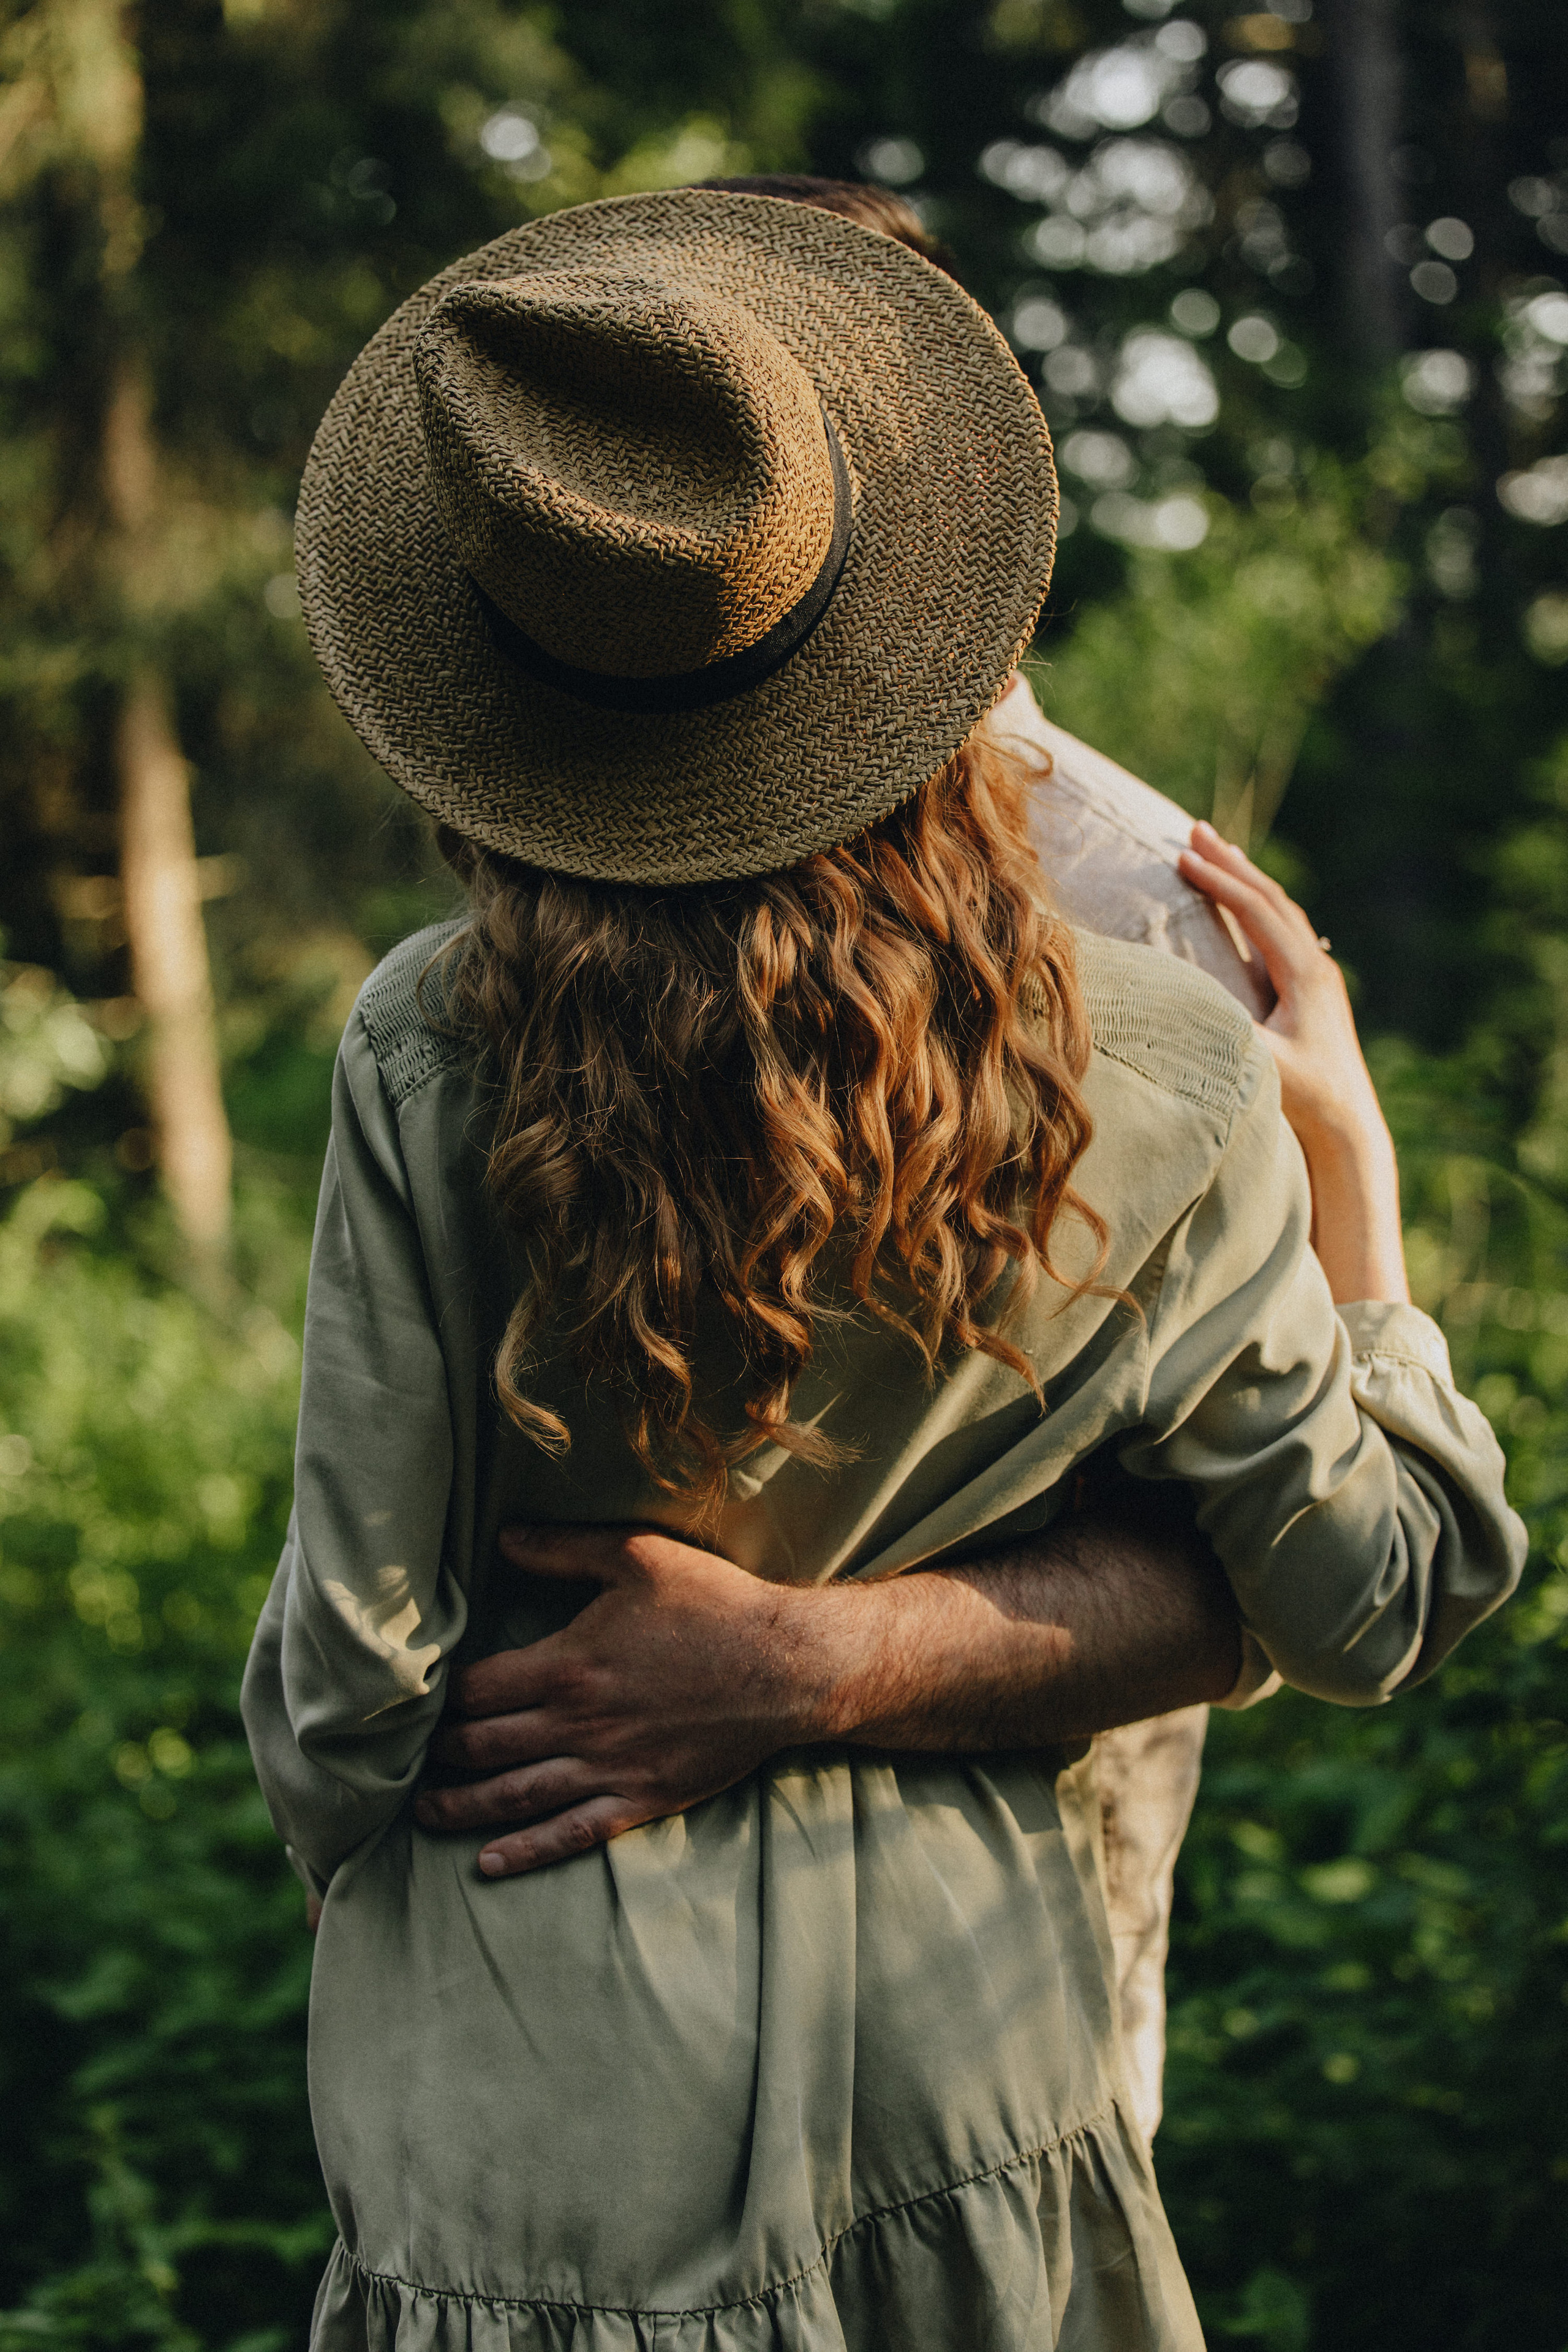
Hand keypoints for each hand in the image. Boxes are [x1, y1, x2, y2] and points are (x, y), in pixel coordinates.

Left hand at [414, 1525, 843, 1877]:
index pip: (477, 1690)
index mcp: (568, 1665)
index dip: (442, 1697)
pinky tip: (489, 1862)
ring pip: (514, 1798)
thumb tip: (504, 1538)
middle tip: (411, 1757)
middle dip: (440, 1754)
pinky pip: (570, 1834)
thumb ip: (563, 1549)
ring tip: (424, 1811)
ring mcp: (609, 1768)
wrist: (787, 1668)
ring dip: (461, 1807)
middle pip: (484, 1748)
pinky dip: (524, 1851)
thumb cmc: (715, 1606)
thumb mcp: (638, 1555)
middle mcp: (578, 1724)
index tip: (420, 1698)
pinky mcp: (641, 1799)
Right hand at [1177, 821, 1407, 1303]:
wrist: (1350, 1128)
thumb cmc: (1306, 1101)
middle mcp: (1316, 967)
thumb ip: (1227, 1034)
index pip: (1256, 911)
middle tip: (1195, 831)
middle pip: (1271, 899)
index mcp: (1303, 974)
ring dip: (1247, 881)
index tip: (1181, 857)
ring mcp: (1320, 978)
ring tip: (1218, 855)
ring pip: (1281, 912)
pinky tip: (1248, 909)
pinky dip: (1259, 909)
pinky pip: (1285, 933)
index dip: (1219, 882)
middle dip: (1231, 864)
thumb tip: (1180, 1004)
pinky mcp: (1316, 993)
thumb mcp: (1264, 1065)